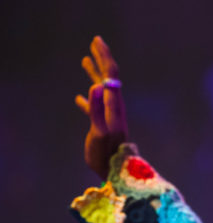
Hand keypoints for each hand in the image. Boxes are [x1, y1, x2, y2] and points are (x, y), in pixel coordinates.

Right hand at [75, 36, 127, 179]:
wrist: (116, 175)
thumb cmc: (106, 156)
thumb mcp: (100, 132)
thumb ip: (97, 110)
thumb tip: (95, 86)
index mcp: (114, 106)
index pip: (111, 76)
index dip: (104, 57)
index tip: (97, 41)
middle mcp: (114, 109)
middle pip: (109, 79)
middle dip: (101, 60)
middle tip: (94, 41)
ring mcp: (109, 118)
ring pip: (101, 91)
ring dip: (94, 74)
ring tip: (85, 60)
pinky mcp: (103, 129)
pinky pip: (94, 109)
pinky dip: (87, 100)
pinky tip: (78, 98)